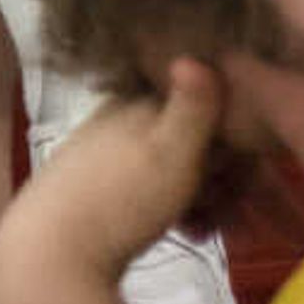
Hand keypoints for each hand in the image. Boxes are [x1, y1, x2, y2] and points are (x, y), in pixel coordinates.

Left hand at [4, 61, 226, 286]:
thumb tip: (195, 51)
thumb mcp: (170, 150)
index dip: (232, 135)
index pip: (199, 103)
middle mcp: (117, 121)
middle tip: (234, 210)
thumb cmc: (122, 197)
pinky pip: (152, 193)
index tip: (250, 169)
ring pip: (174, 170)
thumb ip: (192, 107)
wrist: (54, 252)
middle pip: (190, 139)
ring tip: (210, 229)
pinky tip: (190, 235)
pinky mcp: (99, 193)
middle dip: (221, 175)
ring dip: (205, 199)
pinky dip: (178, 211)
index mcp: (133, 103)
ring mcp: (105, 157)